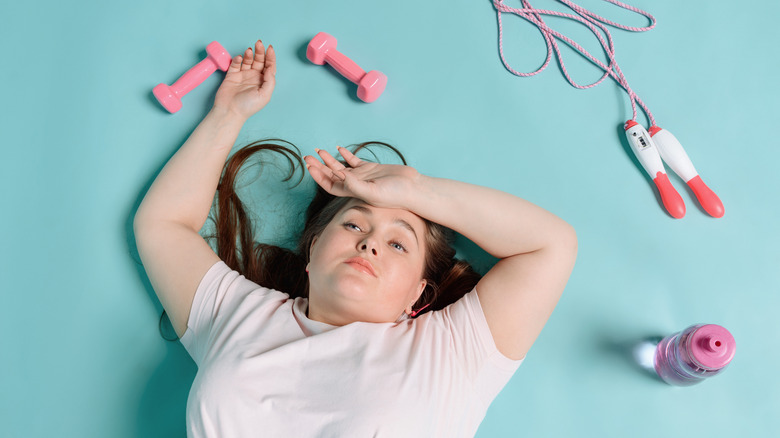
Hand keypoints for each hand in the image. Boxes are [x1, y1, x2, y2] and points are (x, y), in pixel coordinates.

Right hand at [213, 40, 275, 120]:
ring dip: (250, 54)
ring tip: (249, 50)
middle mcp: (254, 77)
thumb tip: (270, 67)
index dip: (270, 57)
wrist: (230, 111)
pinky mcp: (232, 75)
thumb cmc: (248, 106)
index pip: (269, 66)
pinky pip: (235, 64)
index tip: (270, 48)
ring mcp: (243, 76)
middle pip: (259, 61)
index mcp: (263, 82)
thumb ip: (270, 80)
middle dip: (260, 52)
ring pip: (248, 61)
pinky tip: (240, 58)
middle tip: (259, 43)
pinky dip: (238, 59)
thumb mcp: (265, 95)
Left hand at [304, 147, 420, 208]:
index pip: (329, 185)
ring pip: (341, 167)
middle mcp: (355, 184)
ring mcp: (363, 175)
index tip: (310, 166)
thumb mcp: (373, 191)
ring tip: (319, 151)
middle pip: (332, 175)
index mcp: (353, 192)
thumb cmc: (395, 194)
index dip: (318, 176)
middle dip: (319, 166)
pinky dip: (346, 154)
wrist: (412, 188)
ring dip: (329, 160)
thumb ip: (355, 185)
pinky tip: (339, 148)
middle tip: (308, 156)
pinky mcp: (371, 168)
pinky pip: (355, 160)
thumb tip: (339, 175)